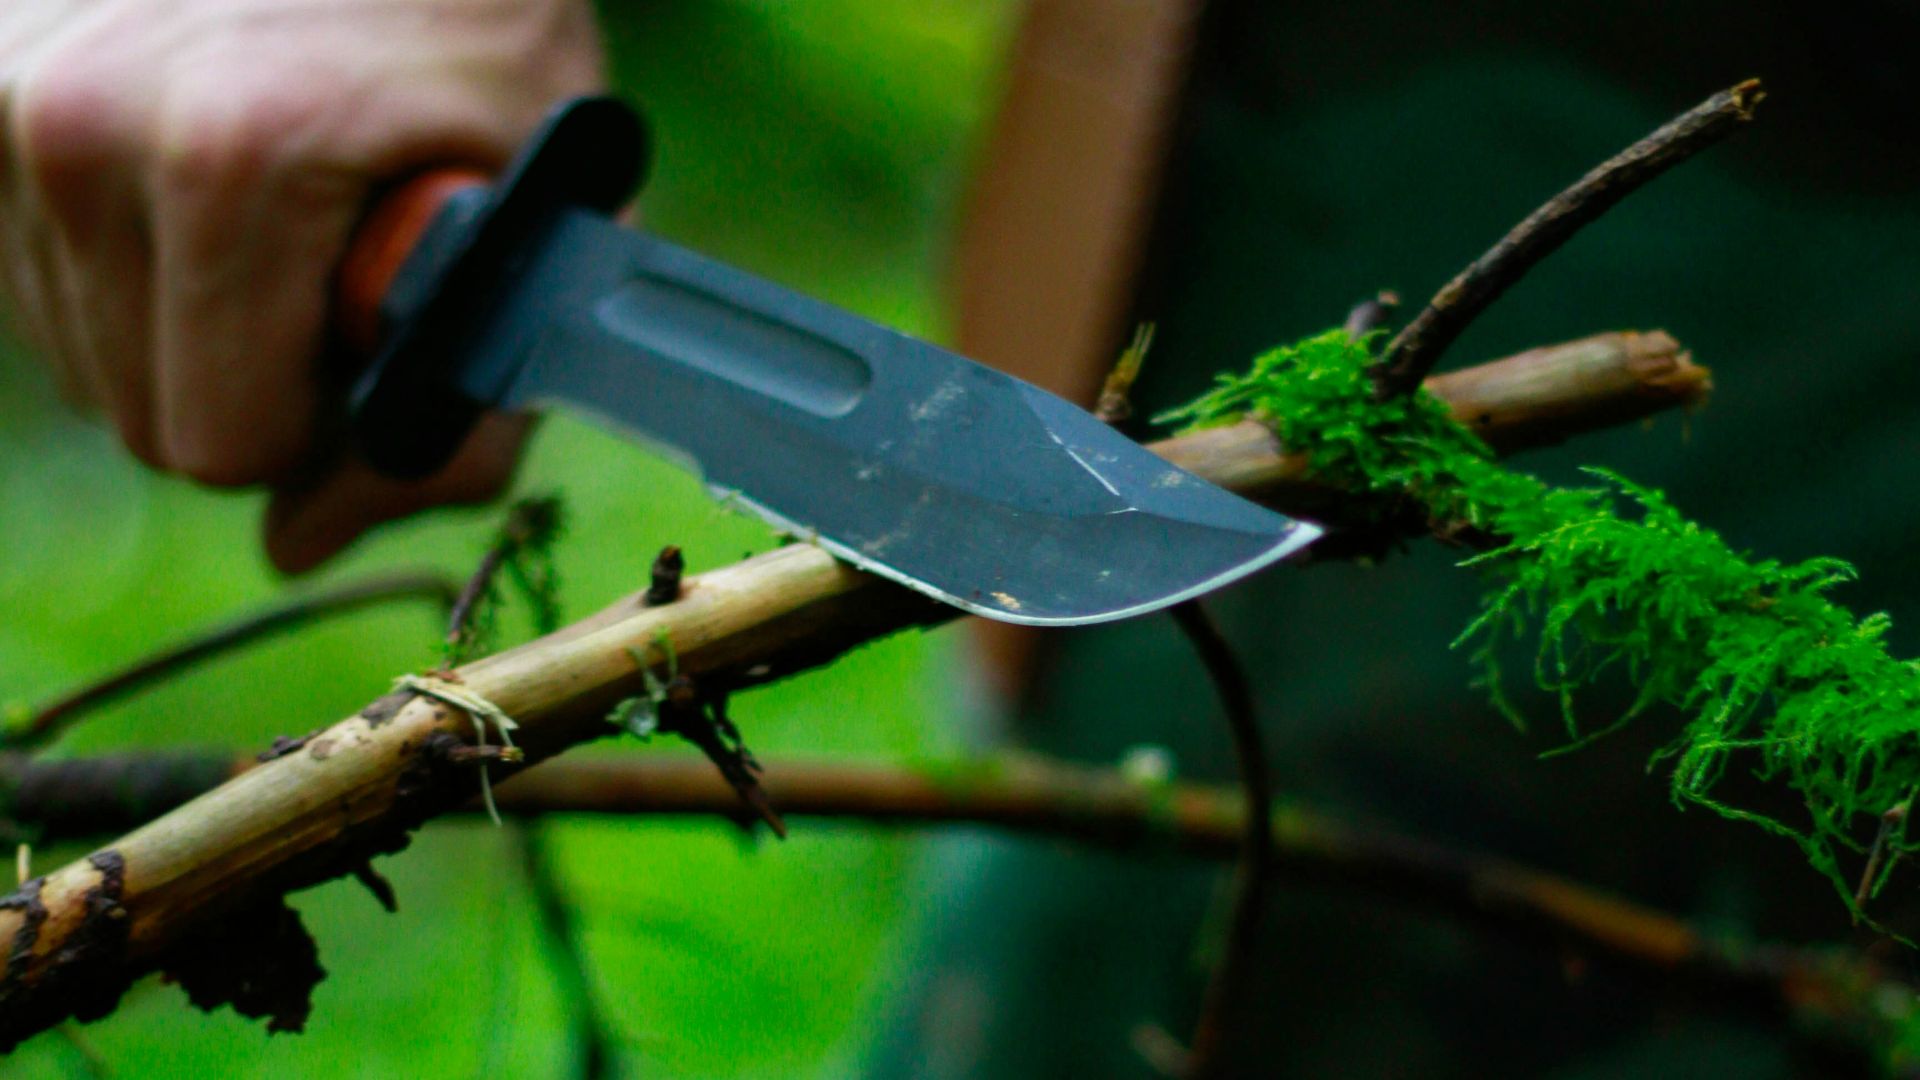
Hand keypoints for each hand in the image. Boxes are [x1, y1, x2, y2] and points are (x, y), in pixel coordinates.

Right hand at [0, 0, 605, 570]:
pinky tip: (210, 182)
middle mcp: (76, 120)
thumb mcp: (538, 222)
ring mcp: (6, 90)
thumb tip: (301, 545)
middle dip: (257, 387)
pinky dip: (131, 267)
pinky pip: (42, 274)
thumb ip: (460, 417)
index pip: (224, 447)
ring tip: (284, 209)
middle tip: (336, 276)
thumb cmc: (481, 36)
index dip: (321, 428)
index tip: (372, 342)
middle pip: (147, 419)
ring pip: (85, 355)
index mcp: (230, 159)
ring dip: (191, 328)